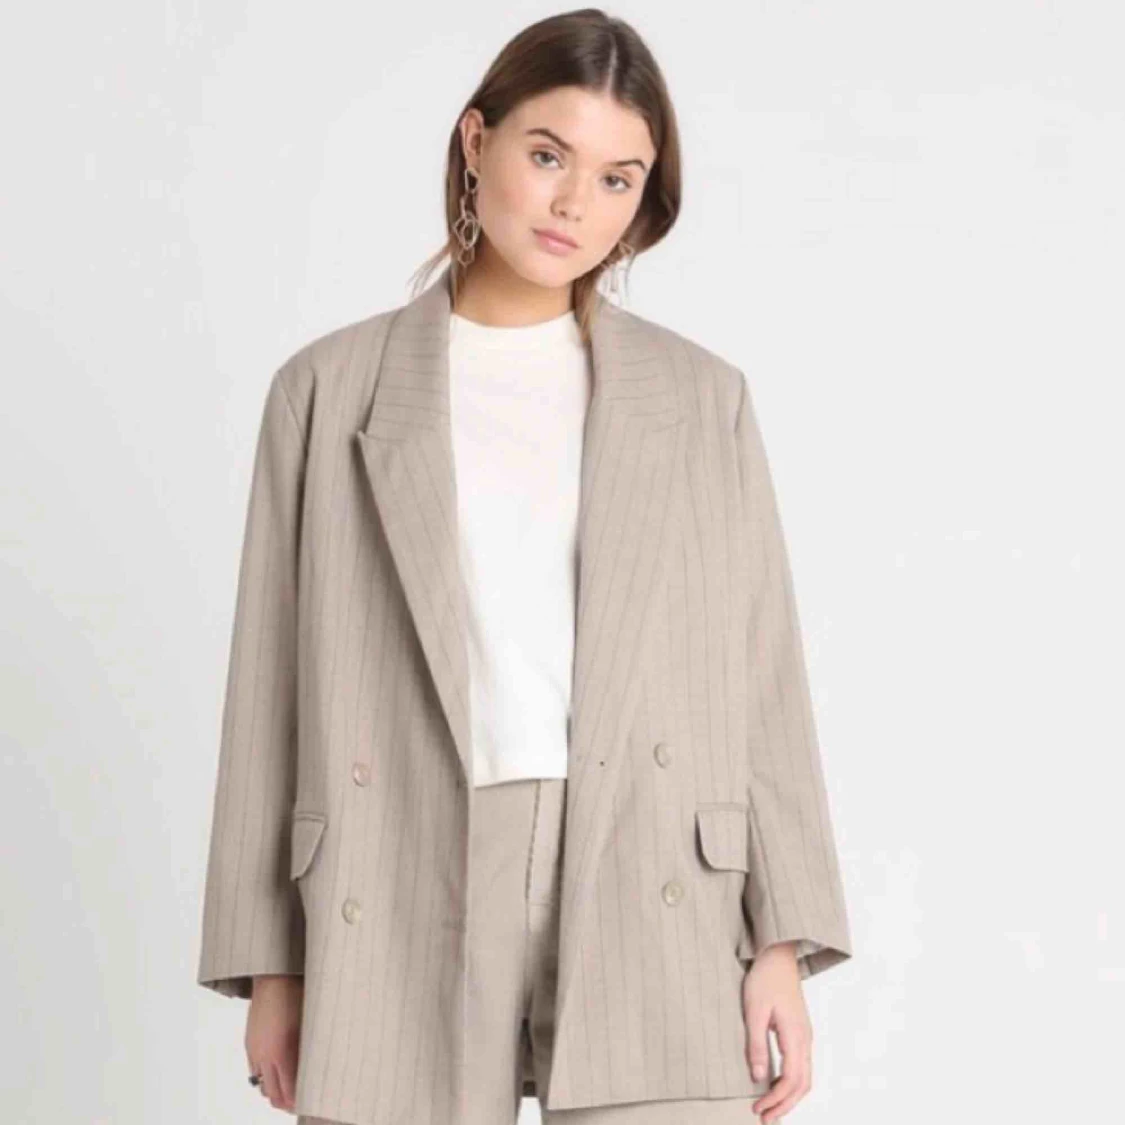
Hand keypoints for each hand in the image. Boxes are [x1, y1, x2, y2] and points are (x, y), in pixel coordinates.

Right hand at [246, 974, 303, 1112]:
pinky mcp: (249, 1043)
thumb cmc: (297, 993)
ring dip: (275, 1092)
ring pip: (261, 1086)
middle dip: (287, 1103)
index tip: (310, 1103)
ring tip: (291, 1090)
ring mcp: (254, 1050)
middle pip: (272, 1095)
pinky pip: (255, 1071)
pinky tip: (278, 1072)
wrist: (274, 975)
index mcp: (282, 1052)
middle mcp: (264, 1056)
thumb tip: (316, 1072)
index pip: (288, 1092)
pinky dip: (266, 1078)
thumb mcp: (309, 1024)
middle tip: (301, 1103)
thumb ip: (309, 1051)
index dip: (298, 1103)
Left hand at [741, 941, 811, 1122]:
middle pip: (802, 1084)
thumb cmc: (765, 978)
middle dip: (784, 1105)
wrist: (778, 954)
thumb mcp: (754, 1011)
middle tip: (764, 1117)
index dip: (775, 1099)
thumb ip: (756, 1044)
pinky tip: (775, 1083)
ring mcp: (805, 1035)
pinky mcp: (800, 1031)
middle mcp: (805, 1040)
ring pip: (804, 1077)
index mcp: (796, 1036)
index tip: (758, 1109)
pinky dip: (791, 1082)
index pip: (791, 1080)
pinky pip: (801, 1065)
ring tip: (769, 1107)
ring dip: (789, 1095)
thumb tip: (758, 1077)